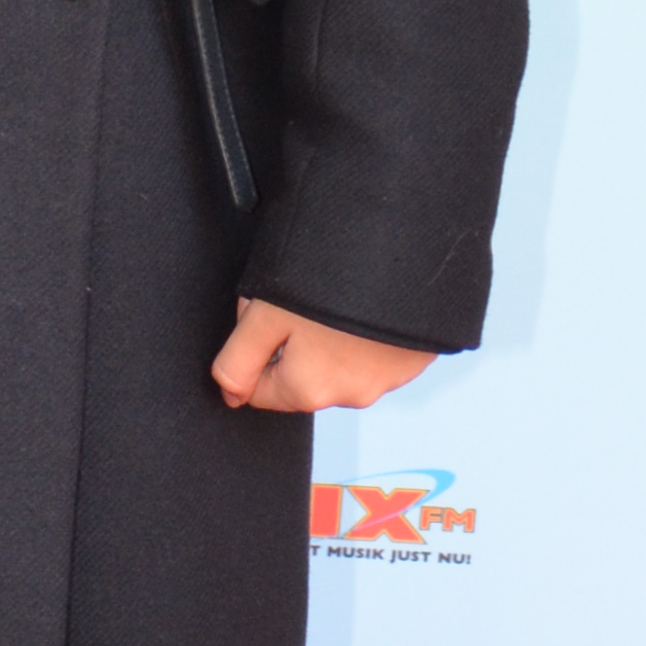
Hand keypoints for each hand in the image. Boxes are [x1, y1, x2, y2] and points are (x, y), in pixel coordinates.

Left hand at [212, 297, 432, 414]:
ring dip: (332, 341)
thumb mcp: (263, 314)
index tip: (269, 317)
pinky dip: (365, 335)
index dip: (255, 350)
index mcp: (309, 391)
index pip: (260, 392)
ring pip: (339, 365)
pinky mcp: (415, 360)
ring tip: (337, 298)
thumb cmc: (330, 278)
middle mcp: (351, 396)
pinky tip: (365, 303)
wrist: (403, 249)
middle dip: (295, 344)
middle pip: (301, 378)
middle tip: (302, 302)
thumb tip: (230, 394)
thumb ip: (237, 361)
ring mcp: (389, 380)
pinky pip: (376, 354)